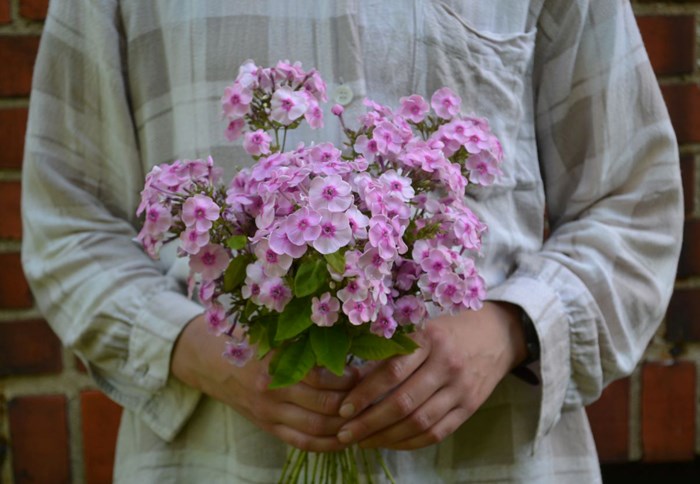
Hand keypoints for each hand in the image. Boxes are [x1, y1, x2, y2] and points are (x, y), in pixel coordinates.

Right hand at [171, 315, 356, 451]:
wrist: (210, 362)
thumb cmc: (250, 340)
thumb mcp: (273, 332)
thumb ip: (304, 337)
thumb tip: (349, 337)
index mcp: (275, 362)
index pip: (320, 377)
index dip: (348, 378)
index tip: (364, 372)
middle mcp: (272, 391)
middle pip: (323, 406)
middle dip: (352, 404)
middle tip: (371, 396)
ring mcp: (269, 413)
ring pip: (316, 429)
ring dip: (344, 426)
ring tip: (364, 416)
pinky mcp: (268, 427)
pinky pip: (302, 443)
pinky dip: (327, 444)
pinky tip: (345, 437)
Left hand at [336, 301, 526, 449]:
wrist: (498, 334)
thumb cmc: (449, 329)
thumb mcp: (421, 328)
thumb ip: (390, 351)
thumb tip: (349, 377)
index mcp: (429, 339)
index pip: (392, 371)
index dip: (365, 393)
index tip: (343, 408)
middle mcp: (447, 364)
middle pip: (403, 402)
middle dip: (370, 422)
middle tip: (346, 433)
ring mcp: (461, 388)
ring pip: (420, 422)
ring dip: (387, 437)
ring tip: (363, 442)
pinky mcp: (470, 407)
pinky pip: (437, 433)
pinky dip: (410, 442)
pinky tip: (390, 442)